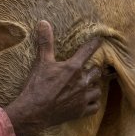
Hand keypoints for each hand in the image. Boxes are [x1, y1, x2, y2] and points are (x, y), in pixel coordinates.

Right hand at [4, 21, 102, 135]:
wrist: (34, 112)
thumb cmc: (37, 86)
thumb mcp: (41, 62)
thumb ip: (45, 43)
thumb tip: (43, 23)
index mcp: (73, 68)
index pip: (88, 51)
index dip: (95, 44)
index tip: (100, 40)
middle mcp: (82, 82)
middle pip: (97, 72)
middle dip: (94, 69)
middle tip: (90, 68)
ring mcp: (82, 98)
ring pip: (98, 89)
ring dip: (94, 86)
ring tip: (89, 85)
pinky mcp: (80, 111)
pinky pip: (95, 106)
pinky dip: (93, 103)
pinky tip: (89, 101)